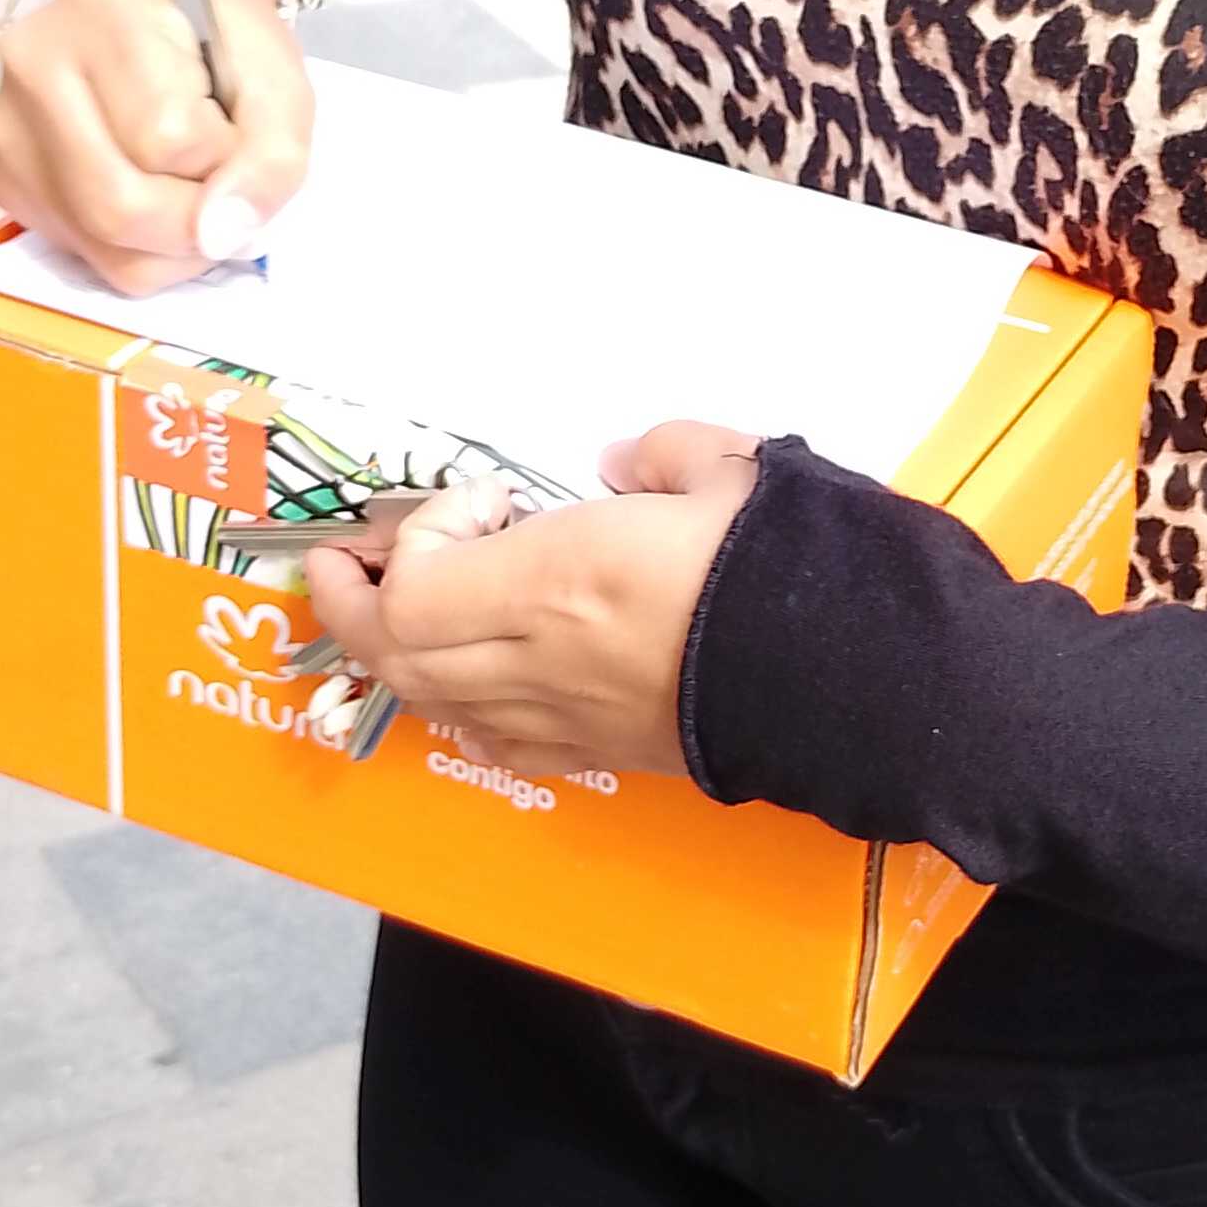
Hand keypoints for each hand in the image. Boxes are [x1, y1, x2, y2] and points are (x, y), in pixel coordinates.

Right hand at [0, 0, 314, 295]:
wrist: (171, 15)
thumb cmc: (226, 42)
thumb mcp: (279, 81)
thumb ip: (273, 153)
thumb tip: (223, 233)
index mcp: (108, 7)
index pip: (167, 136)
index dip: (222, 152)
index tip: (230, 121)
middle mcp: (34, 62)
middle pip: (120, 206)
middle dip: (197, 218)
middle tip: (221, 177)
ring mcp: (7, 126)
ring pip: (106, 247)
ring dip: (176, 242)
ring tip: (191, 185)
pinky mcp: (4, 179)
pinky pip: (87, 258)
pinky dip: (143, 249)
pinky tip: (152, 192)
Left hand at [301, 421, 761, 780]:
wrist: (852, 680)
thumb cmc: (783, 569)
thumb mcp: (726, 468)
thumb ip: (660, 453)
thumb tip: (623, 463)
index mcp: (560, 583)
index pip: (414, 590)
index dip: (416, 541)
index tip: (481, 500)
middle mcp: (541, 661)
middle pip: (395, 654)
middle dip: (354, 603)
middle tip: (358, 558)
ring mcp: (565, 718)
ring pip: (432, 703)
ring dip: (399, 653)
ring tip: (410, 608)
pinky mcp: (600, 754)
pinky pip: (493, 745)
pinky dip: (457, 710)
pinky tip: (473, 679)